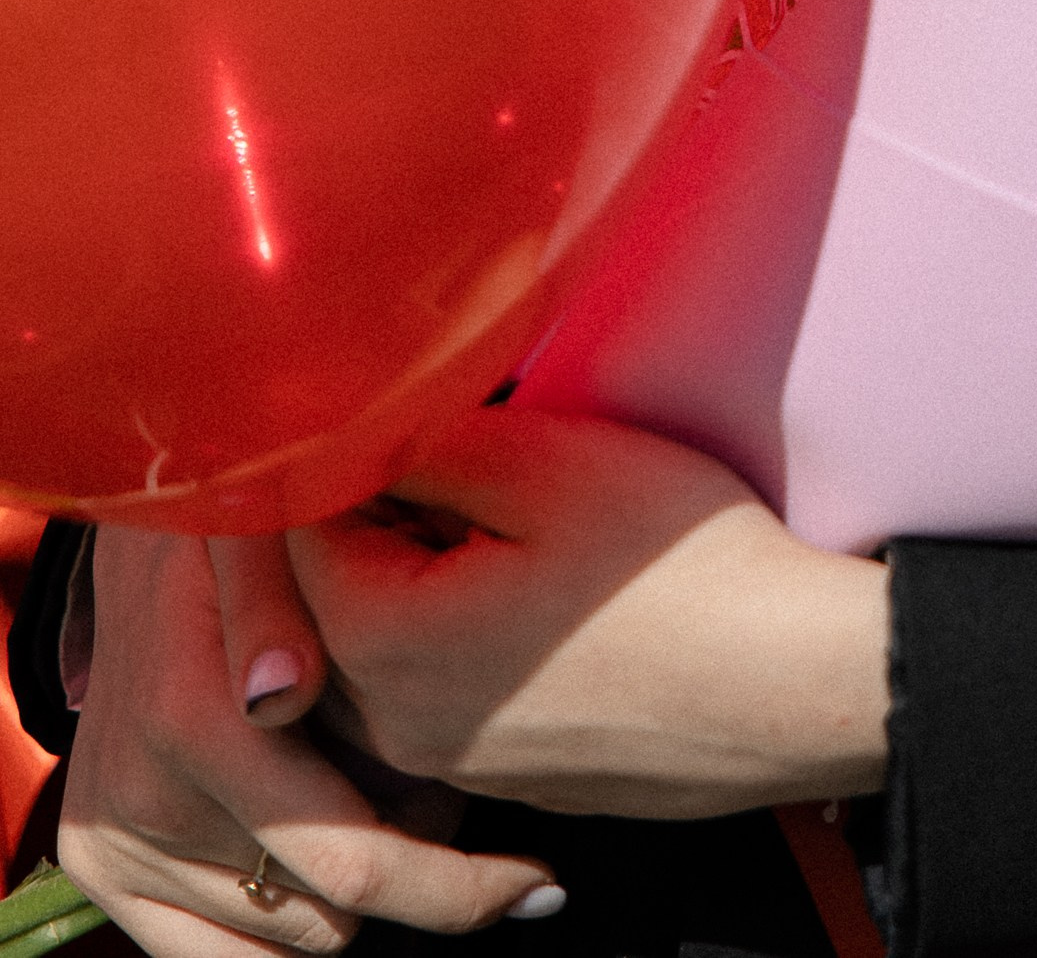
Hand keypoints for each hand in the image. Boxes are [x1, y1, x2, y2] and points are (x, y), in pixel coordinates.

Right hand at [57, 524, 558, 957]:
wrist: (142, 530)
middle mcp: (140, 797)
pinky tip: (321, 842)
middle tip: (446, 799)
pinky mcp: (96, 865)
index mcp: (190, 718)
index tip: (537, 883)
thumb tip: (278, 694)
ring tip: (369, 786)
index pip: (351, 862)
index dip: (459, 886)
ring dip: (344, 880)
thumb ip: (275, 604)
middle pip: (333, 912)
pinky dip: (284, 914)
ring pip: (293, 934)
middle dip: (410, 865)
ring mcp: (113, 840)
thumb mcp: (271, 528)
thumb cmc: (244, 524)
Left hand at [283, 410, 890, 819]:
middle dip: (372, 516)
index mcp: (383, 643)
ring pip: (385, 651)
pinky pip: (447, 692)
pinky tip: (547, 585)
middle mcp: (396, 726)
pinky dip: (466, 631)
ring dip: (420, 574)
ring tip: (505, 509)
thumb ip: (423, 443)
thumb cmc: (682, 575)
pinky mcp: (514, 776)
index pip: (297, 531)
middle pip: (329, 600)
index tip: (384, 401)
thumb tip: (350, 423)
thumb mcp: (546, 462)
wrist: (797, 691)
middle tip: (450, 441)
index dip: (335, 452)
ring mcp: (457, 763)